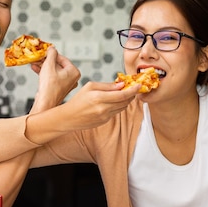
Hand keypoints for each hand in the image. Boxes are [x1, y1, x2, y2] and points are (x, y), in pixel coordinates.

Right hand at [23, 80, 140, 144]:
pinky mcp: (104, 121)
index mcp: (99, 98)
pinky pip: (116, 112)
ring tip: (124, 93)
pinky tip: (114, 101)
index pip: (122, 95)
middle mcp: (103, 109)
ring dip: (125, 100)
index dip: (133, 90)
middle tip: (133, 87)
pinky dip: (118, 106)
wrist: (69, 117)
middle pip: (125, 102)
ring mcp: (105, 117)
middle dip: (131, 94)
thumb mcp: (90, 87)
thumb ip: (107, 86)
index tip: (139, 85)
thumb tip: (121, 85)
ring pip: (122, 108)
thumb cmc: (78, 100)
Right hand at [30, 47, 79, 111]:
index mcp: (74, 72)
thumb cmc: (49, 86)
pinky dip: (44, 73)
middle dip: (46, 60)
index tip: (45, 51)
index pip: (63, 58)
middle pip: (58, 65)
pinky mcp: (58, 88)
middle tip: (39, 56)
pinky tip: (35, 68)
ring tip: (34, 62)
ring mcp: (66, 84)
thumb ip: (51, 54)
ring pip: (53, 71)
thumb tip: (52, 48)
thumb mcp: (49, 65)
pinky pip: (52, 77)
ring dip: (43, 66)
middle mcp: (72, 78)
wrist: (45, 103)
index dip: (52, 54)